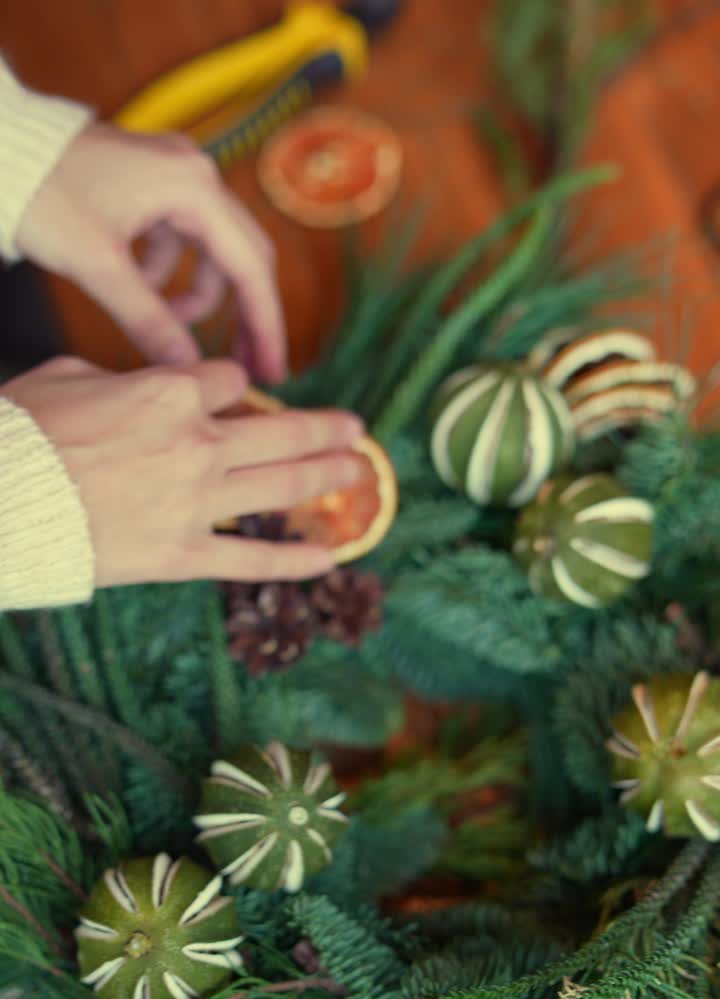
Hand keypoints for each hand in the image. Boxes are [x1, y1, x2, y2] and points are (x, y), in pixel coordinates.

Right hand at [3, 358, 362, 587]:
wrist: (0, 500)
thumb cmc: (22, 432)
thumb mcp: (70, 376)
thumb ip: (124, 378)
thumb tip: (141, 385)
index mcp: (170, 391)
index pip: (230, 381)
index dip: (233, 387)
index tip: (233, 396)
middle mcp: (197, 443)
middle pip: (281, 431)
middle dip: (323, 428)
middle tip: (354, 429)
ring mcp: (196, 502)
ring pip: (281, 486)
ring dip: (326, 476)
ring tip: (356, 471)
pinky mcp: (183, 554)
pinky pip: (250, 558)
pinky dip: (292, 561)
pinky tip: (327, 558)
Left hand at [15, 124, 284, 380]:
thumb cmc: (42, 192)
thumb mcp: (98, 267)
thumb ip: (149, 321)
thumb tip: (188, 368)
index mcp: (194, 187)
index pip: (250, 269)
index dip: (265, 326)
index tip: (273, 371)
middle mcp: (196, 174)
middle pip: (243, 258)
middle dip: (244, 315)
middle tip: (245, 366)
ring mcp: (176, 174)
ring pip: (211, 251)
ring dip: (198, 295)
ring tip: (169, 328)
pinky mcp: (155, 182)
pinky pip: (181, 237)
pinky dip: (168, 272)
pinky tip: (139, 289)